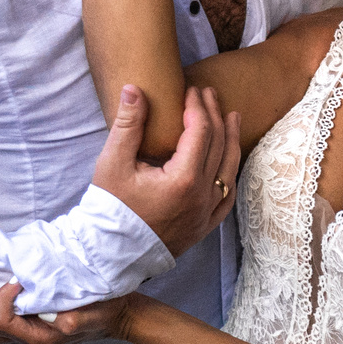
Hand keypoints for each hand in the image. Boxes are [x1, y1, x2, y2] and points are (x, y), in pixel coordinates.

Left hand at [0, 259, 147, 343]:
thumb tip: (56, 319)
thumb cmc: (106, 310)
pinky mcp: (28, 323)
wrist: (119, 316)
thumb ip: (72, 318)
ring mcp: (26, 333)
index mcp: (39, 338)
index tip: (16, 278)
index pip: (3, 321)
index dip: (2, 299)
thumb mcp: (92, 313)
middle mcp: (28, 339)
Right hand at [90, 82, 243, 256]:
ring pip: (229, 170)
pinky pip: (227, 196)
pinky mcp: (204, 226)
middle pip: (218, 146)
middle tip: (210, 94)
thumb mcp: (113, 163)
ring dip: (231, 140)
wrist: (110, 254)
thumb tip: (134, 89)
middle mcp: (202, 196)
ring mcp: (206, 213)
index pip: (201, 132)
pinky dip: (231, 174)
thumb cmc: (110, 208)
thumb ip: (127, 124)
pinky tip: (230, 161)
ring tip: (232, 117)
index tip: (192, 90)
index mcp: (183, 179)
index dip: (198, 107)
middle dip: (215, 115)